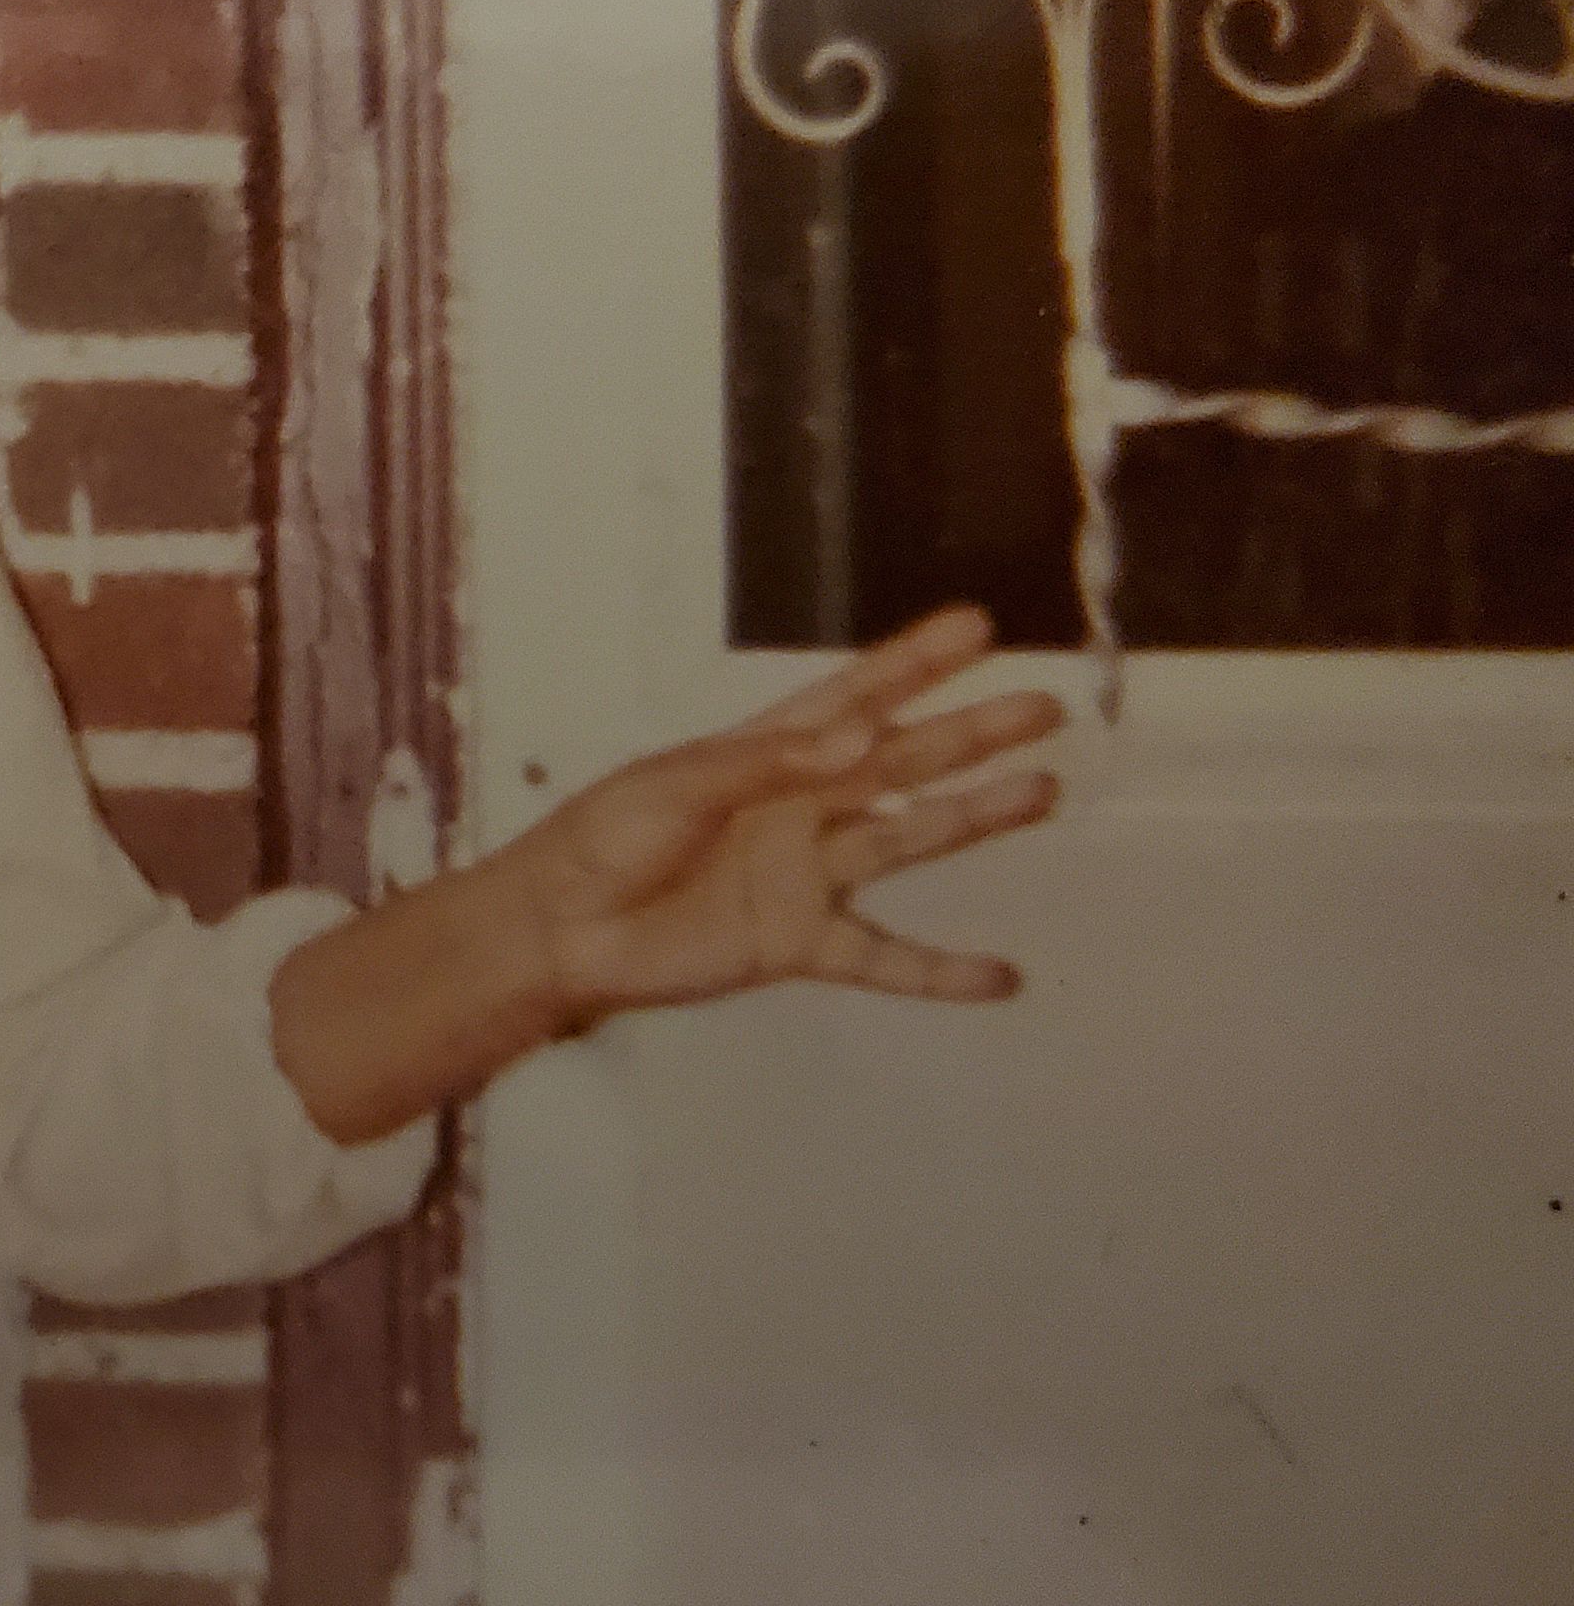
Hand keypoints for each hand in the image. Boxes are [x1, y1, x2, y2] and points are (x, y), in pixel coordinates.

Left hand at [502, 605, 1065, 1033]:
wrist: (559, 930)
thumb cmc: (604, 839)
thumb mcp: (675, 785)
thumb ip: (766, 765)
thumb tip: (860, 741)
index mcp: (765, 753)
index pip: (854, 696)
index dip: (913, 663)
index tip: (977, 628)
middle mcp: (800, 807)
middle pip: (901, 762)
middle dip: (970, 734)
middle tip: (1045, 708)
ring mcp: (806, 876)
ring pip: (909, 842)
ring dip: (974, 820)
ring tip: (1042, 794)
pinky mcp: (799, 943)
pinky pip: (884, 959)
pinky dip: (941, 972)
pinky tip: (1002, 978)